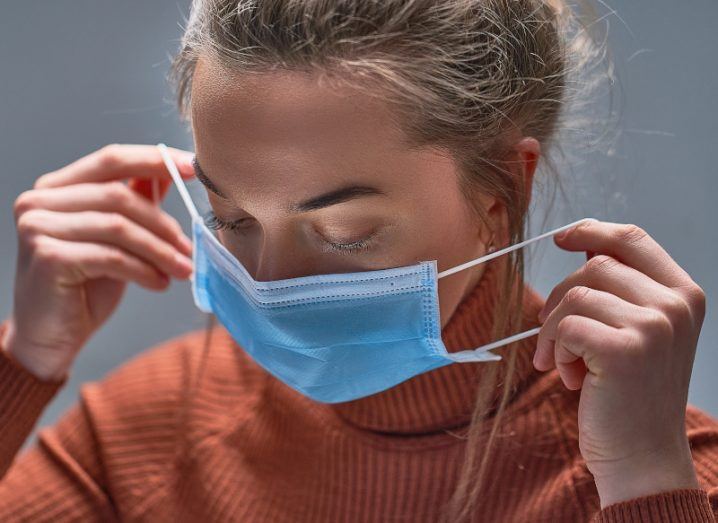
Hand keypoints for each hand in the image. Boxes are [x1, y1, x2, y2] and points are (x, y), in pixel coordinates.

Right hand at [2, 144, 195, 380]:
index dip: (155, 160)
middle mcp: (39, 201)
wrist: (51, 336)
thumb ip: (135, 201)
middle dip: (163, 223)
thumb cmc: (85, 286)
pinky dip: (143, 270)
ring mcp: (38, 227)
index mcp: (56, 187)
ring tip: (182, 269)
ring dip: (160, 250)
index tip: (193, 167)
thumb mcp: (117, 238)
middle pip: (119, 195)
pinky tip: (159, 283)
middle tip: (190, 247)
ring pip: (119, 226)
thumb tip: (172, 170)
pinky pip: (111, 256)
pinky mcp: (48, 256)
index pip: (111, 160)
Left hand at [533, 219, 705, 506]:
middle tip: (556, 337)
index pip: (632, 238)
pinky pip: (564, 327)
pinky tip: (569, 379)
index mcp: (683, 294)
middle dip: (561, 299)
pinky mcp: (625, 350)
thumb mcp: (637, 332)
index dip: (592, 231)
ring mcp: (654, 325)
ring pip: (573, 296)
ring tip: (567, 364)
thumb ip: (620, 290)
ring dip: (554, 332)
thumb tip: (580, 244)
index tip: (563, 238)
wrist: (642, 456)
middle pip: (593, 265)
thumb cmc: (629, 393)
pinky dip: (554, 351)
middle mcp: (676, 304)